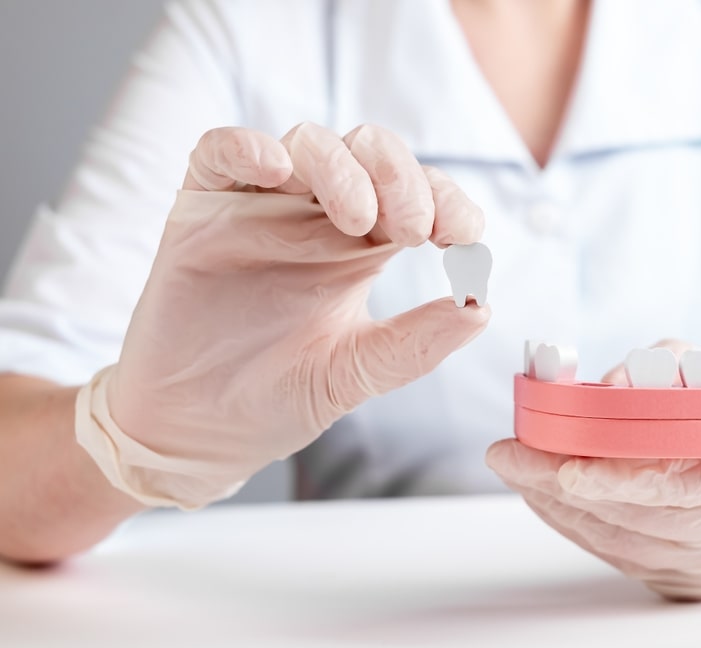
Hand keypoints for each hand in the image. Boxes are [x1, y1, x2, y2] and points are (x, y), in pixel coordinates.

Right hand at [76, 122, 489, 507]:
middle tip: (411, 229)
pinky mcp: (202, 210)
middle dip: (401, 178)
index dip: (446, 201)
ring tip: (358, 220)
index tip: (463, 235)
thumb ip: (415, 343)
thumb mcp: (355, 373)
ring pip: (309, 144)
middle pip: (369, 153)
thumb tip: (481, 308)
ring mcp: (259, 208)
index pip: (416, 195)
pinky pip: (221, 152)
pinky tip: (274, 171)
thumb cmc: (277, 397)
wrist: (199, 431)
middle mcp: (316, 216)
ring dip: (342, 169)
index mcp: (362, 246)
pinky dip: (247, 148)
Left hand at [487, 402, 700, 599]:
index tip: (566, 466)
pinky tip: (546, 495)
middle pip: (635, 520)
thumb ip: (675, 369)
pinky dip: (577, 523)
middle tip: (509, 456)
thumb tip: (613, 381)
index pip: (683, 489)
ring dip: (557, 506)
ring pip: (619, 543)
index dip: (620, 480)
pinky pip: (620, 555)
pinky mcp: (688, 584)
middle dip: (559, 486)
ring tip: (517, 469)